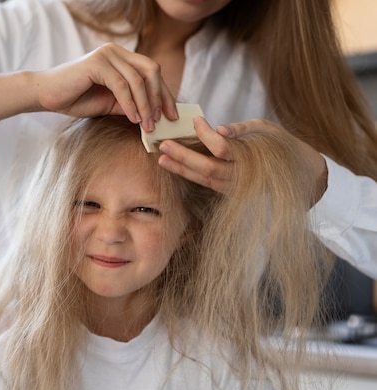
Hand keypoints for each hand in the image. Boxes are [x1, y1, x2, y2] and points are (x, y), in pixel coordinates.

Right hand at [34, 43, 177, 131]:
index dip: (164, 93)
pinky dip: (130, 104)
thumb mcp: (111, 103)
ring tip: (148, 125)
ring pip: (138, 80)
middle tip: (164, 121)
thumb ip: (131, 103)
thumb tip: (155, 116)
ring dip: (146, 105)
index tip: (171, 115)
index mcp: (121, 57)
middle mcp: (116, 51)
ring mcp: (107, 55)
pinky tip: (133, 119)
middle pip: (151, 71)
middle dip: (160, 97)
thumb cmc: (76, 98)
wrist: (47, 95)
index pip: (152, 72)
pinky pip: (122, 86)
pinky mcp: (98, 64)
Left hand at [158, 118, 327, 203]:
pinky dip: (190, 175)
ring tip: (162, 158)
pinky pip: (208, 185)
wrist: (302, 175)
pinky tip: (175, 166)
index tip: (196, 120)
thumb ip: (242, 128)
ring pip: (204, 180)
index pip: (223, 149)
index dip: (207, 135)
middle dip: (183, 157)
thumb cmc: (283, 145)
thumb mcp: (267, 129)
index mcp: (253, 158)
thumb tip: (219, 128)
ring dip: (181, 170)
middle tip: (164, 144)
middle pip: (208, 168)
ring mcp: (237, 188)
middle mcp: (243, 177)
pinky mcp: (232, 193)